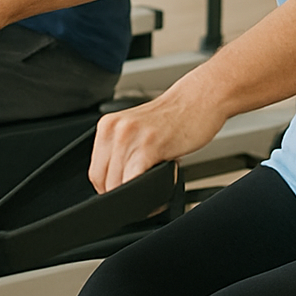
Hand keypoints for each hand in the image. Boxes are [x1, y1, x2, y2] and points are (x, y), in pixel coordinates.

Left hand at [89, 88, 225, 193]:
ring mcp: (130, 136)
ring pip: (118, 184)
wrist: (200, 98)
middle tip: (142, 196)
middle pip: (104, 180)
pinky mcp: (149, 145)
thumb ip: (123, 152)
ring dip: (135, 197)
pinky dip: (146, 193)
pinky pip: (135, 180)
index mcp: (107, 126)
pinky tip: (160, 187)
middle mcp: (115, 129)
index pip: (95, 172)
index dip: (109, 190)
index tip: (122, 195)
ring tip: (154, 191)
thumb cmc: (174, 117)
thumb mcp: (138, 130)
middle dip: (122, 196)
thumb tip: (118, 184)